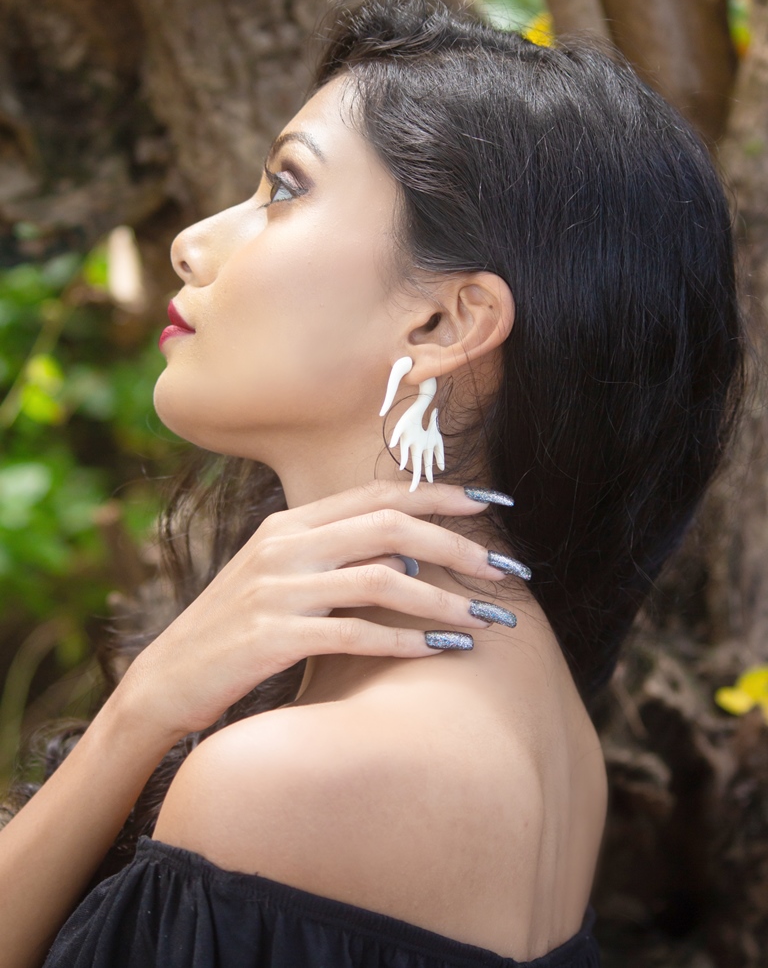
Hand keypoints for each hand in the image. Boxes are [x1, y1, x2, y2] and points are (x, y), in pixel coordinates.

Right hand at [118, 480, 509, 740]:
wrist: (166, 678)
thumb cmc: (235, 628)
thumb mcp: (278, 575)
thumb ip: (334, 554)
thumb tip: (412, 556)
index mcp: (289, 524)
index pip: (378, 495)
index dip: (441, 496)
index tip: (492, 506)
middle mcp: (285, 546)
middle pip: (390, 527)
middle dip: (458, 545)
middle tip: (504, 570)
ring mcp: (278, 590)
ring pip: (383, 580)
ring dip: (444, 600)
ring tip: (486, 620)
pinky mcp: (272, 638)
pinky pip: (356, 634)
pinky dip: (405, 641)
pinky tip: (438, 651)